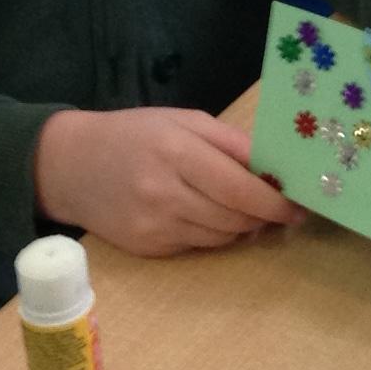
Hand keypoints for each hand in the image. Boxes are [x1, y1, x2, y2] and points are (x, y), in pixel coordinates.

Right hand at [34, 107, 305, 254]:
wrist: (70, 165)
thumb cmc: (134, 134)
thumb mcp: (183, 121)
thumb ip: (231, 143)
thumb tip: (276, 171)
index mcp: (177, 152)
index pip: (240, 188)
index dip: (276, 202)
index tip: (300, 205)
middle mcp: (165, 193)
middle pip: (235, 217)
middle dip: (266, 216)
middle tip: (281, 208)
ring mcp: (154, 226)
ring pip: (222, 237)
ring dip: (244, 227)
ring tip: (247, 211)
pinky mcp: (147, 248)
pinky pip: (198, 246)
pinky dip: (215, 235)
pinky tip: (210, 216)